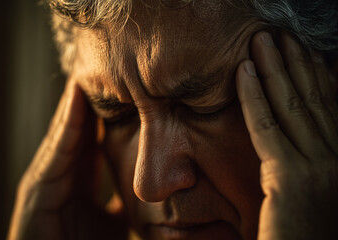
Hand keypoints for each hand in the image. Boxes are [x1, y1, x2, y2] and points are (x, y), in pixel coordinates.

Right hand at [7, 81, 126, 239]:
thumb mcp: (116, 222)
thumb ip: (125, 203)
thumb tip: (144, 190)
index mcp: (81, 180)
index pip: (95, 138)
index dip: (107, 113)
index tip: (125, 88)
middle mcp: (63, 174)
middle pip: (81, 127)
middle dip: (92, 99)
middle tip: (107, 66)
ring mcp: (48, 177)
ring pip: (67, 130)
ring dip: (79, 100)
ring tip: (92, 69)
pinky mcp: (37, 187)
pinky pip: (58, 147)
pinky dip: (69, 120)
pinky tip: (78, 93)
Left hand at [236, 31, 337, 238]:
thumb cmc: (300, 231)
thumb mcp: (308, 188)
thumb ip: (302, 159)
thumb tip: (287, 134)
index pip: (327, 107)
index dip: (313, 74)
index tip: (299, 51)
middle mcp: (336, 157)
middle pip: (312, 99)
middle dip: (293, 63)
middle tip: (277, 35)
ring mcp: (319, 167)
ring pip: (292, 105)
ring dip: (275, 68)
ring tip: (261, 40)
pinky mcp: (292, 178)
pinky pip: (266, 127)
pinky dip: (253, 96)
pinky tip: (244, 71)